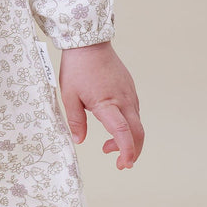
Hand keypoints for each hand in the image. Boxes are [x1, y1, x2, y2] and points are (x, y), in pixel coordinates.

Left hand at [58, 42, 143, 169]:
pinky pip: (134, 112)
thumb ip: (76, 120)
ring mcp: (130, 94)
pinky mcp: (130, 89)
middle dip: (132, 151)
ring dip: (128, 139)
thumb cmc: (77, 68)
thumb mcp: (69, 95)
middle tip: (120, 164)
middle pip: (137, 132)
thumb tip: (79, 140)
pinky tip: (113, 126)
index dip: (126, 150)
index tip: (125, 163)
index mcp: (108, 103)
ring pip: (137, 123)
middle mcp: (124, 100)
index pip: (123, 132)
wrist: (89, 43)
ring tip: (107, 146)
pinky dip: (128, 126)